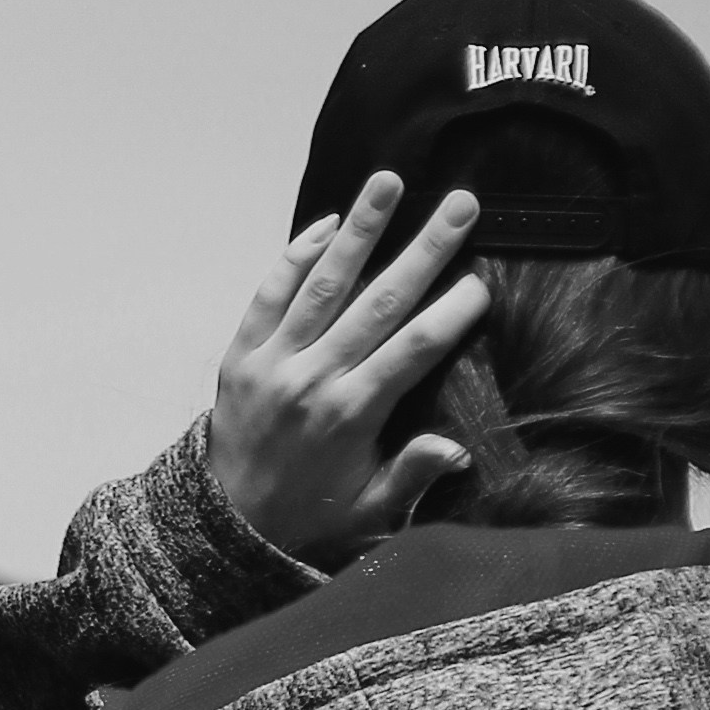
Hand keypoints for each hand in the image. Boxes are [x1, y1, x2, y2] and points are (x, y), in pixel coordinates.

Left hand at [205, 173, 488, 565]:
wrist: (225, 528)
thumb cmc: (311, 516)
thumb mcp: (369, 511)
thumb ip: (411, 475)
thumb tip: (458, 449)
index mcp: (350, 416)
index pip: (414, 350)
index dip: (451, 314)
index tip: (483, 282)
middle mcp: (312, 380)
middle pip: (379, 302)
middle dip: (424, 250)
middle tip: (461, 204)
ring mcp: (273, 362)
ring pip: (323, 284)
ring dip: (359, 229)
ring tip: (388, 181)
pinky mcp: (240, 355)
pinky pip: (269, 294)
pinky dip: (296, 256)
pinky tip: (327, 222)